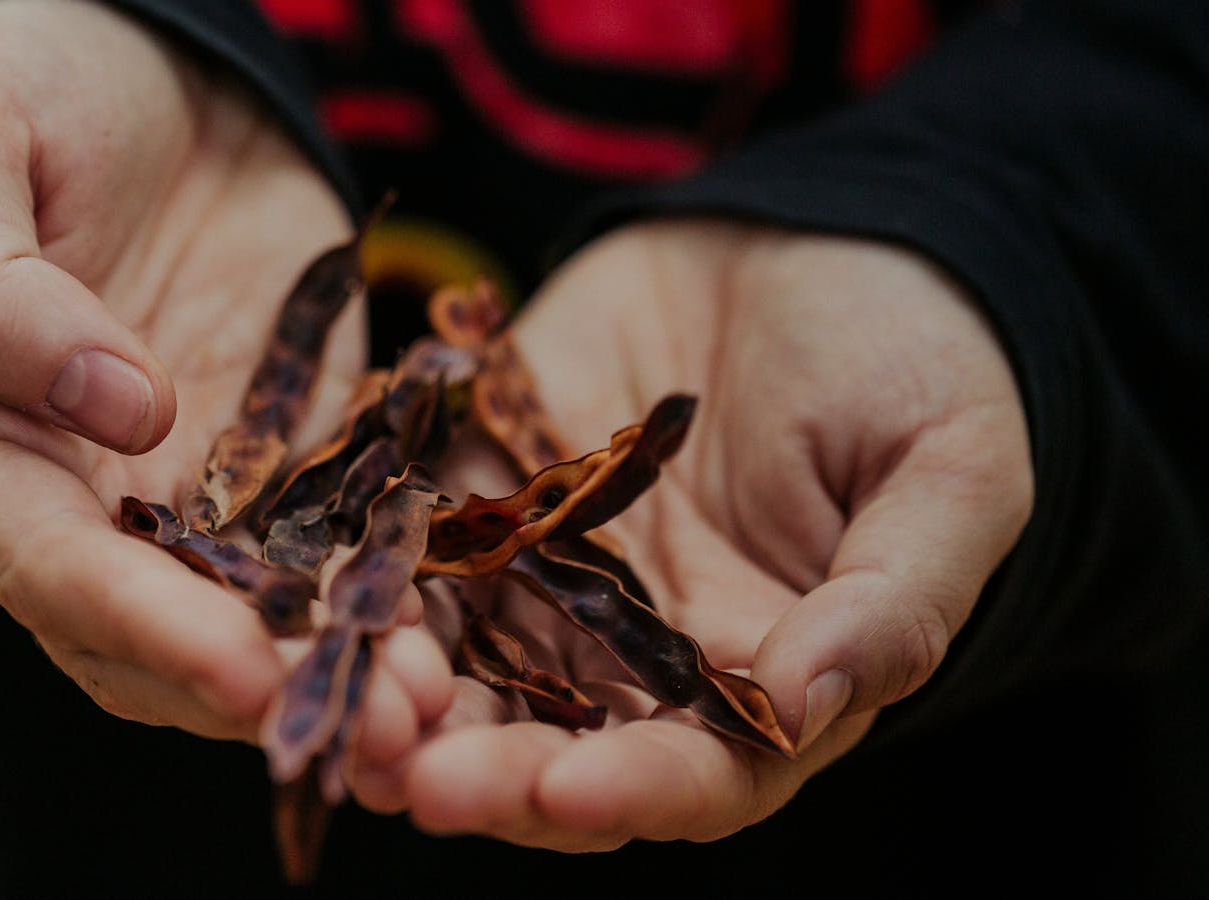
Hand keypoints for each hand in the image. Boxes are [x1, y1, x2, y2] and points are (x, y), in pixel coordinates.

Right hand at [0, 0, 450, 749]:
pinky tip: (461, 630)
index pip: (41, 564)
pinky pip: (329, 546)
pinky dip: (385, 596)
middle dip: (262, 688)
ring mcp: (181, 492)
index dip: (142, 626)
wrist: (140, 76)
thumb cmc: (14, 94)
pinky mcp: (280, 461)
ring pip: (249, 618)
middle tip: (380, 727)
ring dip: (336, 670)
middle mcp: (67, 500)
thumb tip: (117, 411)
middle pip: (150, 633)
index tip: (245, 671)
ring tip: (438, 706)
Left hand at [354, 220, 1031, 848]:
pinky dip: (361, 568)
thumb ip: (894, 600)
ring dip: (396, 691)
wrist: (816, 240)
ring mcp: (549, 573)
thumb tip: (810, 699)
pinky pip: (412, 540)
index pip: (692, 771)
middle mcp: (637, 650)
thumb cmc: (915, 360)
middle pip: (548, 742)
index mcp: (758, 676)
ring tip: (340, 700)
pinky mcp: (484, 490)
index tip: (562, 796)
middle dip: (478, 767)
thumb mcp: (948, 476)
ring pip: (458, 661)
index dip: (630, 792)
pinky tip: (310, 583)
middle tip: (405, 775)